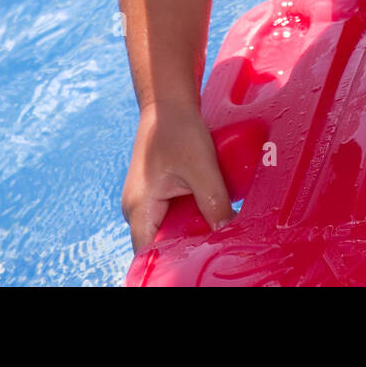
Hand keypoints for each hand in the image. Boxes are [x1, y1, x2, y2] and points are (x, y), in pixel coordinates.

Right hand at [123, 100, 234, 254]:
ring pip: (168, 233)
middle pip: (160, 247)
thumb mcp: (200, 165)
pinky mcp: (156, 194)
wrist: (168, 101)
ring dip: (190, 234)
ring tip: (216, 233)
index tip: (198, 264)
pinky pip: (172, 218)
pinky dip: (189, 220)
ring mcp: (146, 202)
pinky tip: (209, 216)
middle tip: (216, 249)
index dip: (172, 265)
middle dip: (186, 250)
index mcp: (139, 209)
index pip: (148, 257)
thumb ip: (213, 201)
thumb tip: (227, 232)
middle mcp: (137, 210)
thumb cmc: (178, 128)